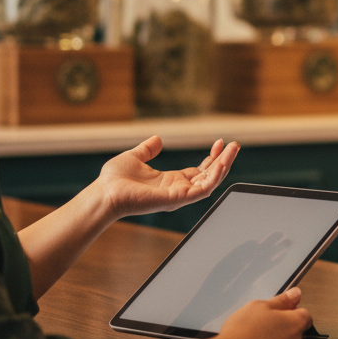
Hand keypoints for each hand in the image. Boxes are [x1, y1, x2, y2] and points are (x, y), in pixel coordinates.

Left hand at [98, 135, 239, 217]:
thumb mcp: (134, 157)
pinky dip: (213, 178)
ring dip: (223, 166)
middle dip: (223, 161)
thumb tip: (157, 139)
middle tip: (234, 145)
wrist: (104, 193)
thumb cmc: (114, 180)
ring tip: (233, 149)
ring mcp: (178, 195)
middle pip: (208, 176)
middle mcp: (177, 189)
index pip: (199, 171)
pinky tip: (221, 164)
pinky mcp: (175, 199)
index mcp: (170, 181)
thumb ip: (147, 150)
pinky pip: (201, 190)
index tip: (219, 143)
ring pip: (209, 182)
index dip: (211, 158)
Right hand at [214, 288, 312, 338]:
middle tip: (262, 332)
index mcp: (295, 325)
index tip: (277, 316)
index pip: (305, 317)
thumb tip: (297, 293)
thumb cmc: (243, 329)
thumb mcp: (259, 306)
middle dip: (284, 334)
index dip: (292, 314)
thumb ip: (281, 301)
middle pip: (296, 338)